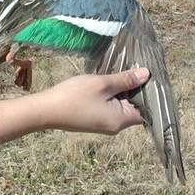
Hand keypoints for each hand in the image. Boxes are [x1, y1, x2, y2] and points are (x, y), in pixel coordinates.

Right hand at [0, 67, 149, 155]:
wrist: (46, 110)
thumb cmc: (74, 96)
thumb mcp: (102, 84)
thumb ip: (125, 79)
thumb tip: (146, 75)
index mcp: (120, 120)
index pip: (146, 110)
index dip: (149, 93)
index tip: (148, 75)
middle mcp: (115, 125)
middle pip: (134, 107)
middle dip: (135, 89)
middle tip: (135, 68)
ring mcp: (103, 123)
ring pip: (120, 105)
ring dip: (121, 90)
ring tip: (121, 71)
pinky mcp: (93, 119)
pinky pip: (109, 106)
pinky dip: (111, 95)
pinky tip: (106, 81)